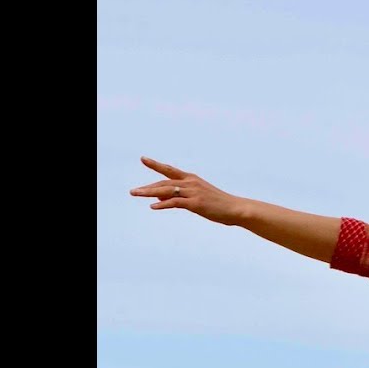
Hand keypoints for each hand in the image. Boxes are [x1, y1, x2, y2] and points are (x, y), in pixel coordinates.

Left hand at [129, 157, 246, 225]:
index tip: (143, 159)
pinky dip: (163, 204)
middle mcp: (191, 183)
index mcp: (192, 179)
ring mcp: (193, 192)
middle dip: (147, 187)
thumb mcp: (197, 198)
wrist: (236, 208)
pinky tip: (152, 207)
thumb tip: (157, 199)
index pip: (170, 170)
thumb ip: (177, 197)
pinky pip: (175, 202)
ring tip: (136, 194)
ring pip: (166, 190)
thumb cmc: (218, 204)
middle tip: (132, 191)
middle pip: (164, 182)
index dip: (156, 165)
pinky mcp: (195, 203)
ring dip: (149, 193)